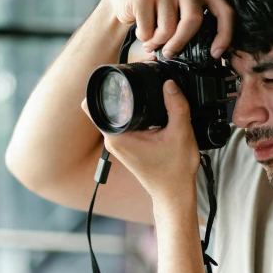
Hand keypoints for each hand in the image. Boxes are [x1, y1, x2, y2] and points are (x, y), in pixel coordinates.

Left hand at [82, 80, 199, 206]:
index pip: (91, 104)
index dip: (100, 86)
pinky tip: (146, 111)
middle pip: (102, 104)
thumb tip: (170, 83)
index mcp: (118, 137)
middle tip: (136, 84)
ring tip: (143, 97)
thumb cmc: (175, 172)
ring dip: (124, 102)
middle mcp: (113, 140)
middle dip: (115, 91)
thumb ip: (177, 106)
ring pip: (112, 113)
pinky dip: (130, 113)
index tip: (116, 79)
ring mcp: (117, 144)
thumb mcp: (181, 134)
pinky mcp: (125, 146)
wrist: (174, 193)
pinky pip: (121, 122)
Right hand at [103, 0, 234, 58]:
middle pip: (193, 20)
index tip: (215, 54)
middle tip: (169, 54)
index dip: (223, 35)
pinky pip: (149, 29)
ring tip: (152, 41)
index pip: (224, 11)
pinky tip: (142, 32)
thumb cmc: (158, 11)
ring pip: (168, 28)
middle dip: (181, 43)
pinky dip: (144, 38)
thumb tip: (211, 55)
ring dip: (158, 42)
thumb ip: (197, 26)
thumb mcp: (182, 13)